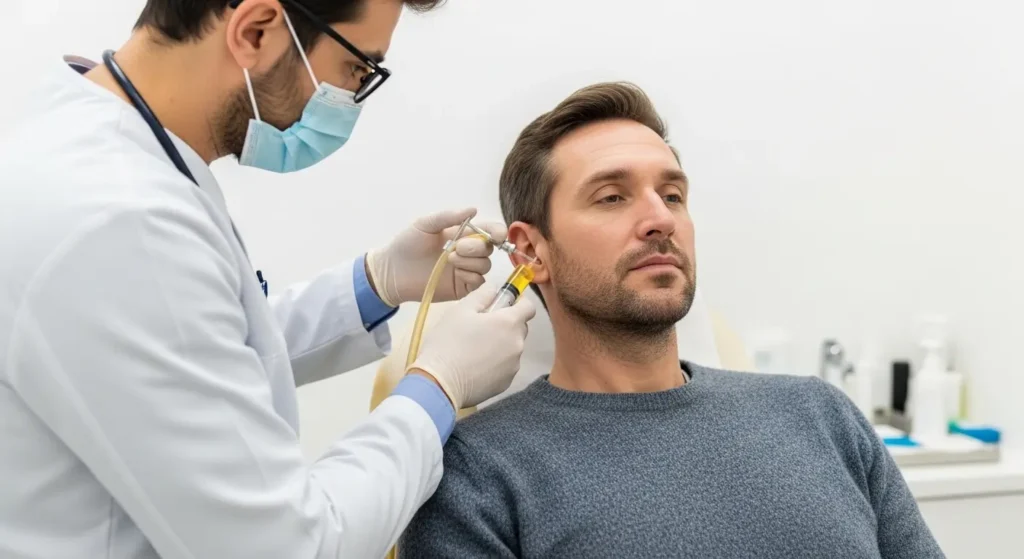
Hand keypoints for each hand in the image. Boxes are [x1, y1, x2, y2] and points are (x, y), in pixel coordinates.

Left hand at [366, 208, 506, 306]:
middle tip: (456, 247)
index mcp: (463, 234)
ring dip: (471, 262)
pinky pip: (478, 282)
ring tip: (449, 260)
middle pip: (489, 249)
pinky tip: (455, 273)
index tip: (496, 235)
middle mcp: (468, 252)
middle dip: (477, 247)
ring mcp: (466, 270)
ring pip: (485, 265)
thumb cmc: (407, 244)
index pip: (489, 231)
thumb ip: (448, 216)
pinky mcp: (463, 288)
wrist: (393, 271)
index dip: (497, 232)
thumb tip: (473, 209)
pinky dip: (470, 276)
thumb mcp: (426, 224)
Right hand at [408, 284, 536, 408]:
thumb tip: (494, 287)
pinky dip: (496, 363)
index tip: (505, 302)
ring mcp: (514, 366)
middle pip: (520, 328)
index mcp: (509, 323)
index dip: (519, 302)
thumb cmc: (448, 342)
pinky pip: (505, 367)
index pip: (529, 307)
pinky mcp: (506, 383)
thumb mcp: (460, 310)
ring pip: (512, 348)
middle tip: (481, 326)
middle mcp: (518, 344)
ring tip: (475, 349)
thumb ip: (482, 295)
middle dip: (506, 324)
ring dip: (500, 345)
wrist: (440, 383)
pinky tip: (475, 366)